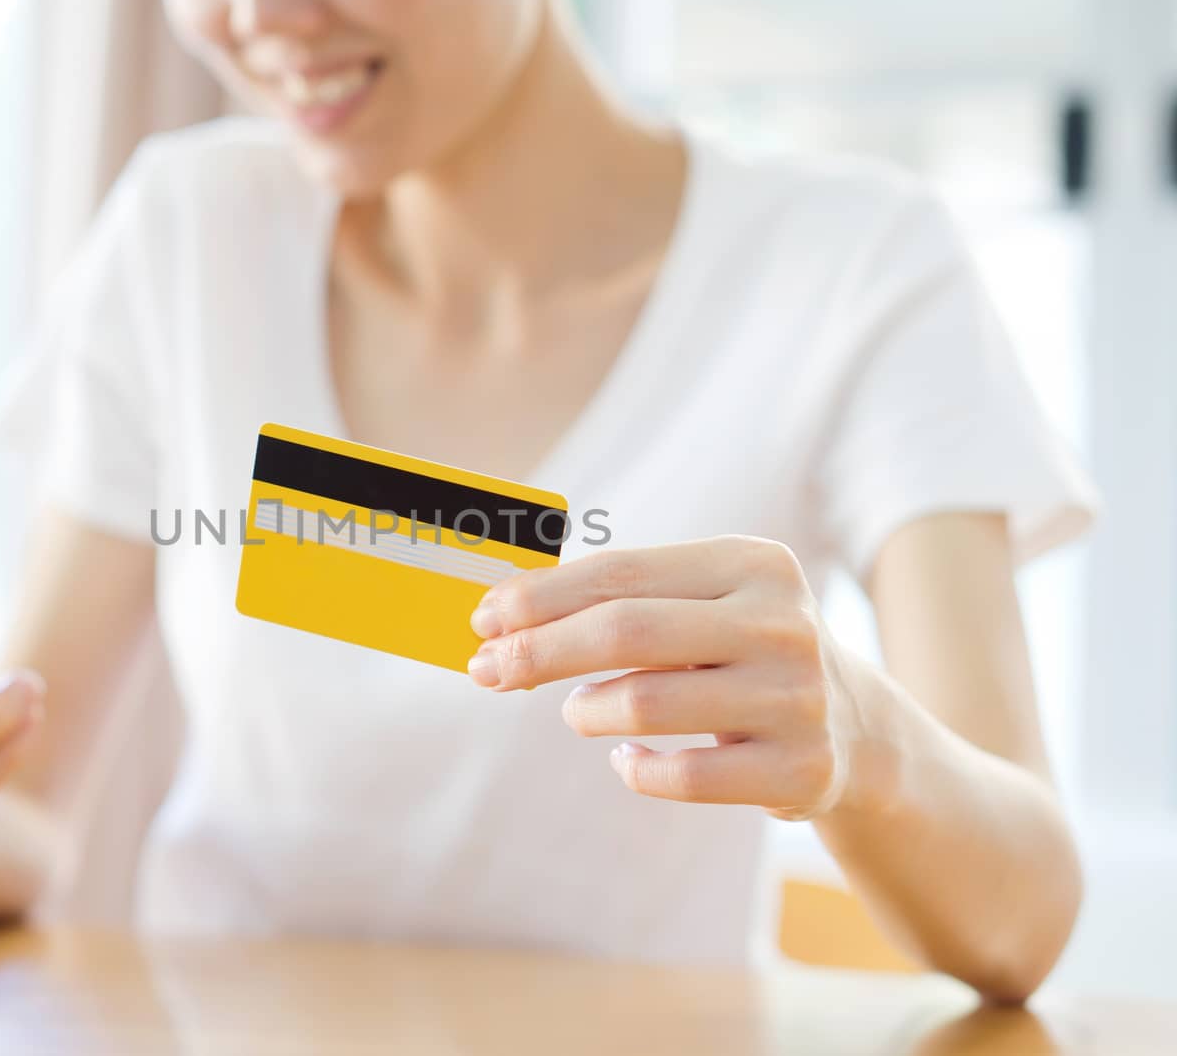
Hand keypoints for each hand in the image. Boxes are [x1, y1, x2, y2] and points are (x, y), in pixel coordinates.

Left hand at [466, 537, 887, 820]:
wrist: (856, 730)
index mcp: (753, 564)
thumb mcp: (702, 605)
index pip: (620, 574)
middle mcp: (783, 624)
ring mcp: (798, 699)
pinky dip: (635, 769)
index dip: (540, 598)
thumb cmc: (740, 653)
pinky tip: (628, 759)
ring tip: (581, 711)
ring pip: (645, 704)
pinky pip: (680, 776)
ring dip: (587, 710)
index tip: (483, 619)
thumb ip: (618, 599)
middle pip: (626, 632)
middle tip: (487, 670)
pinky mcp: (801, 770)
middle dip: (539, 651)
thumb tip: (502, 617)